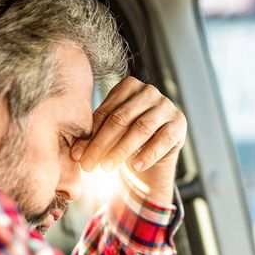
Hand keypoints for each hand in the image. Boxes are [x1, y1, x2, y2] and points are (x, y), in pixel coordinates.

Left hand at [70, 77, 185, 203]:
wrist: (154, 155)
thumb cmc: (125, 140)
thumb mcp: (108, 135)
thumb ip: (93, 137)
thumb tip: (75, 153)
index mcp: (128, 86)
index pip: (106, 112)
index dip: (89, 135)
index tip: (77, 156)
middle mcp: (149, 91)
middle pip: (121, 119)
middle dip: (101, 144)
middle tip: (88, 165)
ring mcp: (167, 106)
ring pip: (141, 128)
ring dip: (121, 150)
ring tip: (107, 168)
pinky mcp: (179, 123)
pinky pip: (163, 139)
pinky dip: (148, 154)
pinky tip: (135, 167)